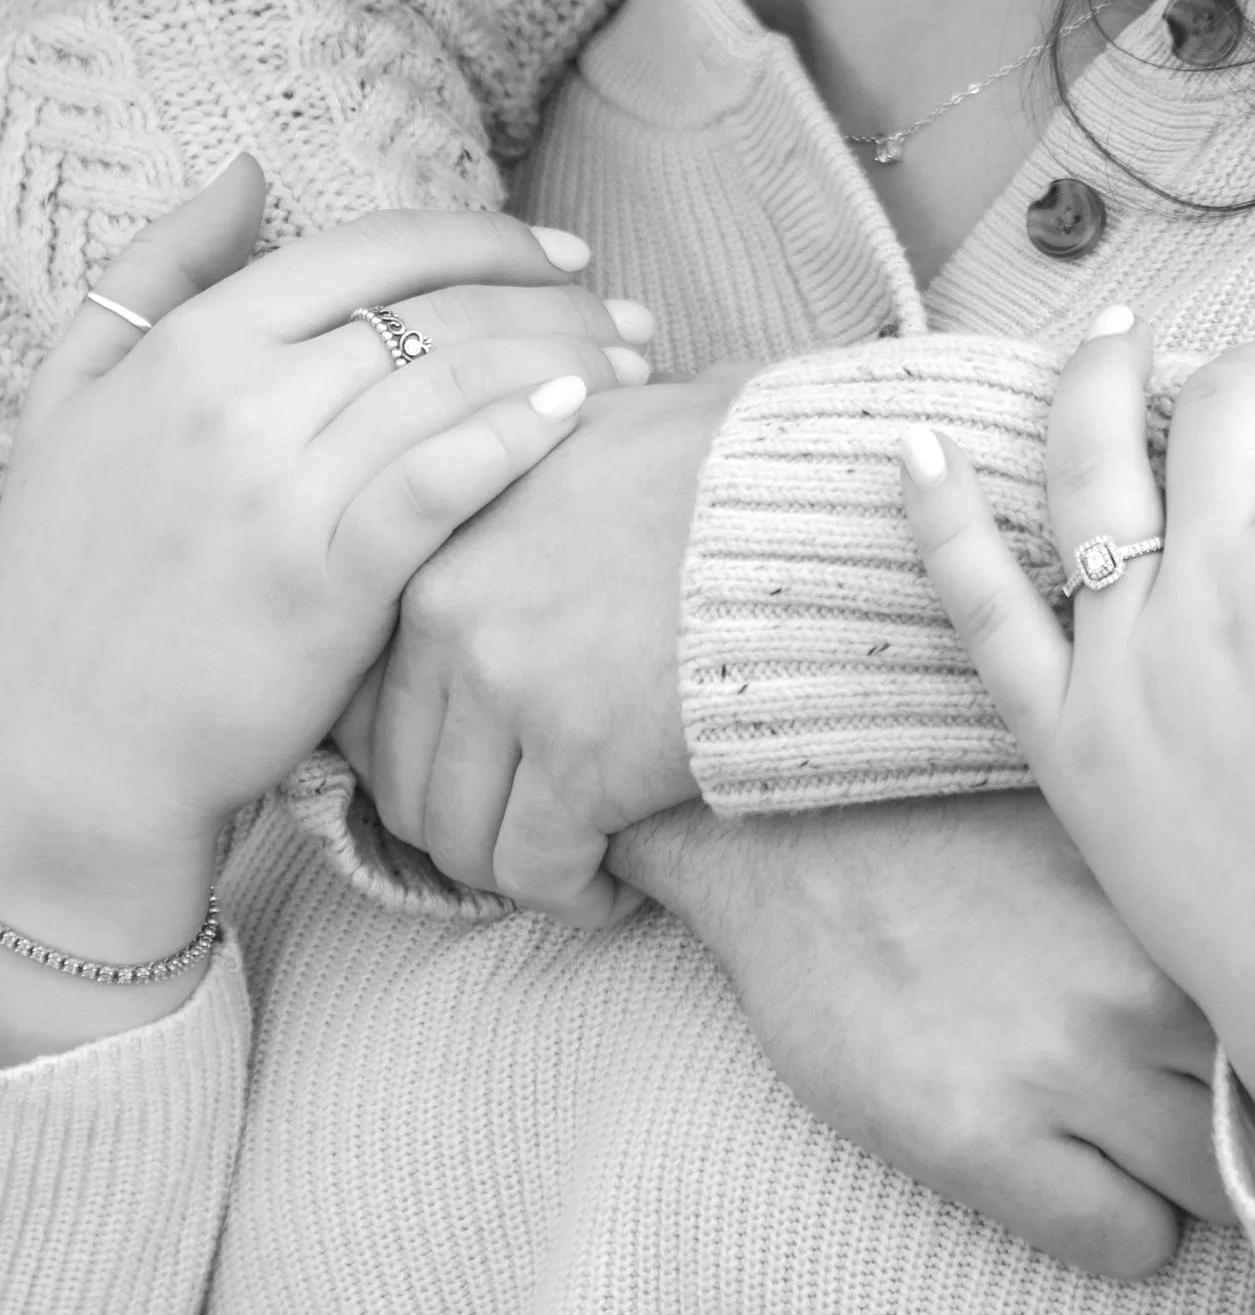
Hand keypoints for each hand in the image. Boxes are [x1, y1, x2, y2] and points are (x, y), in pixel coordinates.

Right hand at [0, 158, 647, 958]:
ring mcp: (280, 493)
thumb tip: (246, 170)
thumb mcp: (72, 394)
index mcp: (192, 342)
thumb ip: (158, 269)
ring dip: (564, 360)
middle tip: (631, 310)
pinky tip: (577, 420)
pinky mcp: (322, 586)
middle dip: (553, 300)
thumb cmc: (68, 569)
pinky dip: (516, 438)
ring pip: (455, 384)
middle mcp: (238, 400)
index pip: (375, 251)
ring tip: (636, 366)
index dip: (485, 240)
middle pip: (436, 313)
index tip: (563, 253)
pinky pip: (441, 483)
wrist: (57, 749)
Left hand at [340, 363, 749, 923]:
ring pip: (462, 838)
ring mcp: (511, 693)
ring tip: (577, 864)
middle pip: (408, 779)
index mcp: (440, 544)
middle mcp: (452, 619)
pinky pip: (537, 871)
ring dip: (515, 868)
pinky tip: (615, 889)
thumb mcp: (603, 419)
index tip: (479, 768)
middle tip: (530, 832)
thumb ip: (536, 454)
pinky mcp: (581, 763)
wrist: (820, 504)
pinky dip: (574, 895)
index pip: (373, 694)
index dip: (421, 749)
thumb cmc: (731, 457)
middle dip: (465, 822)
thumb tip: (541, 440)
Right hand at [616, 790, 1227, 1277]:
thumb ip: (1199, 884)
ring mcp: (1061, 1067)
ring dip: (1189, 1172)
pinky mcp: (981, 1142)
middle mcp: (1137, 980)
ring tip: (1132, 1128)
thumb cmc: (955, 821)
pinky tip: (1078, 1173)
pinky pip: (1128, 1243)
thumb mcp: (1103, 819)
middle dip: (1250, 1111)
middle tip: (1197, 1093)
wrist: (790, 840)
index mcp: (1175, 893)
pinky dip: (1122, 1226)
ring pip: (1216, 1185)